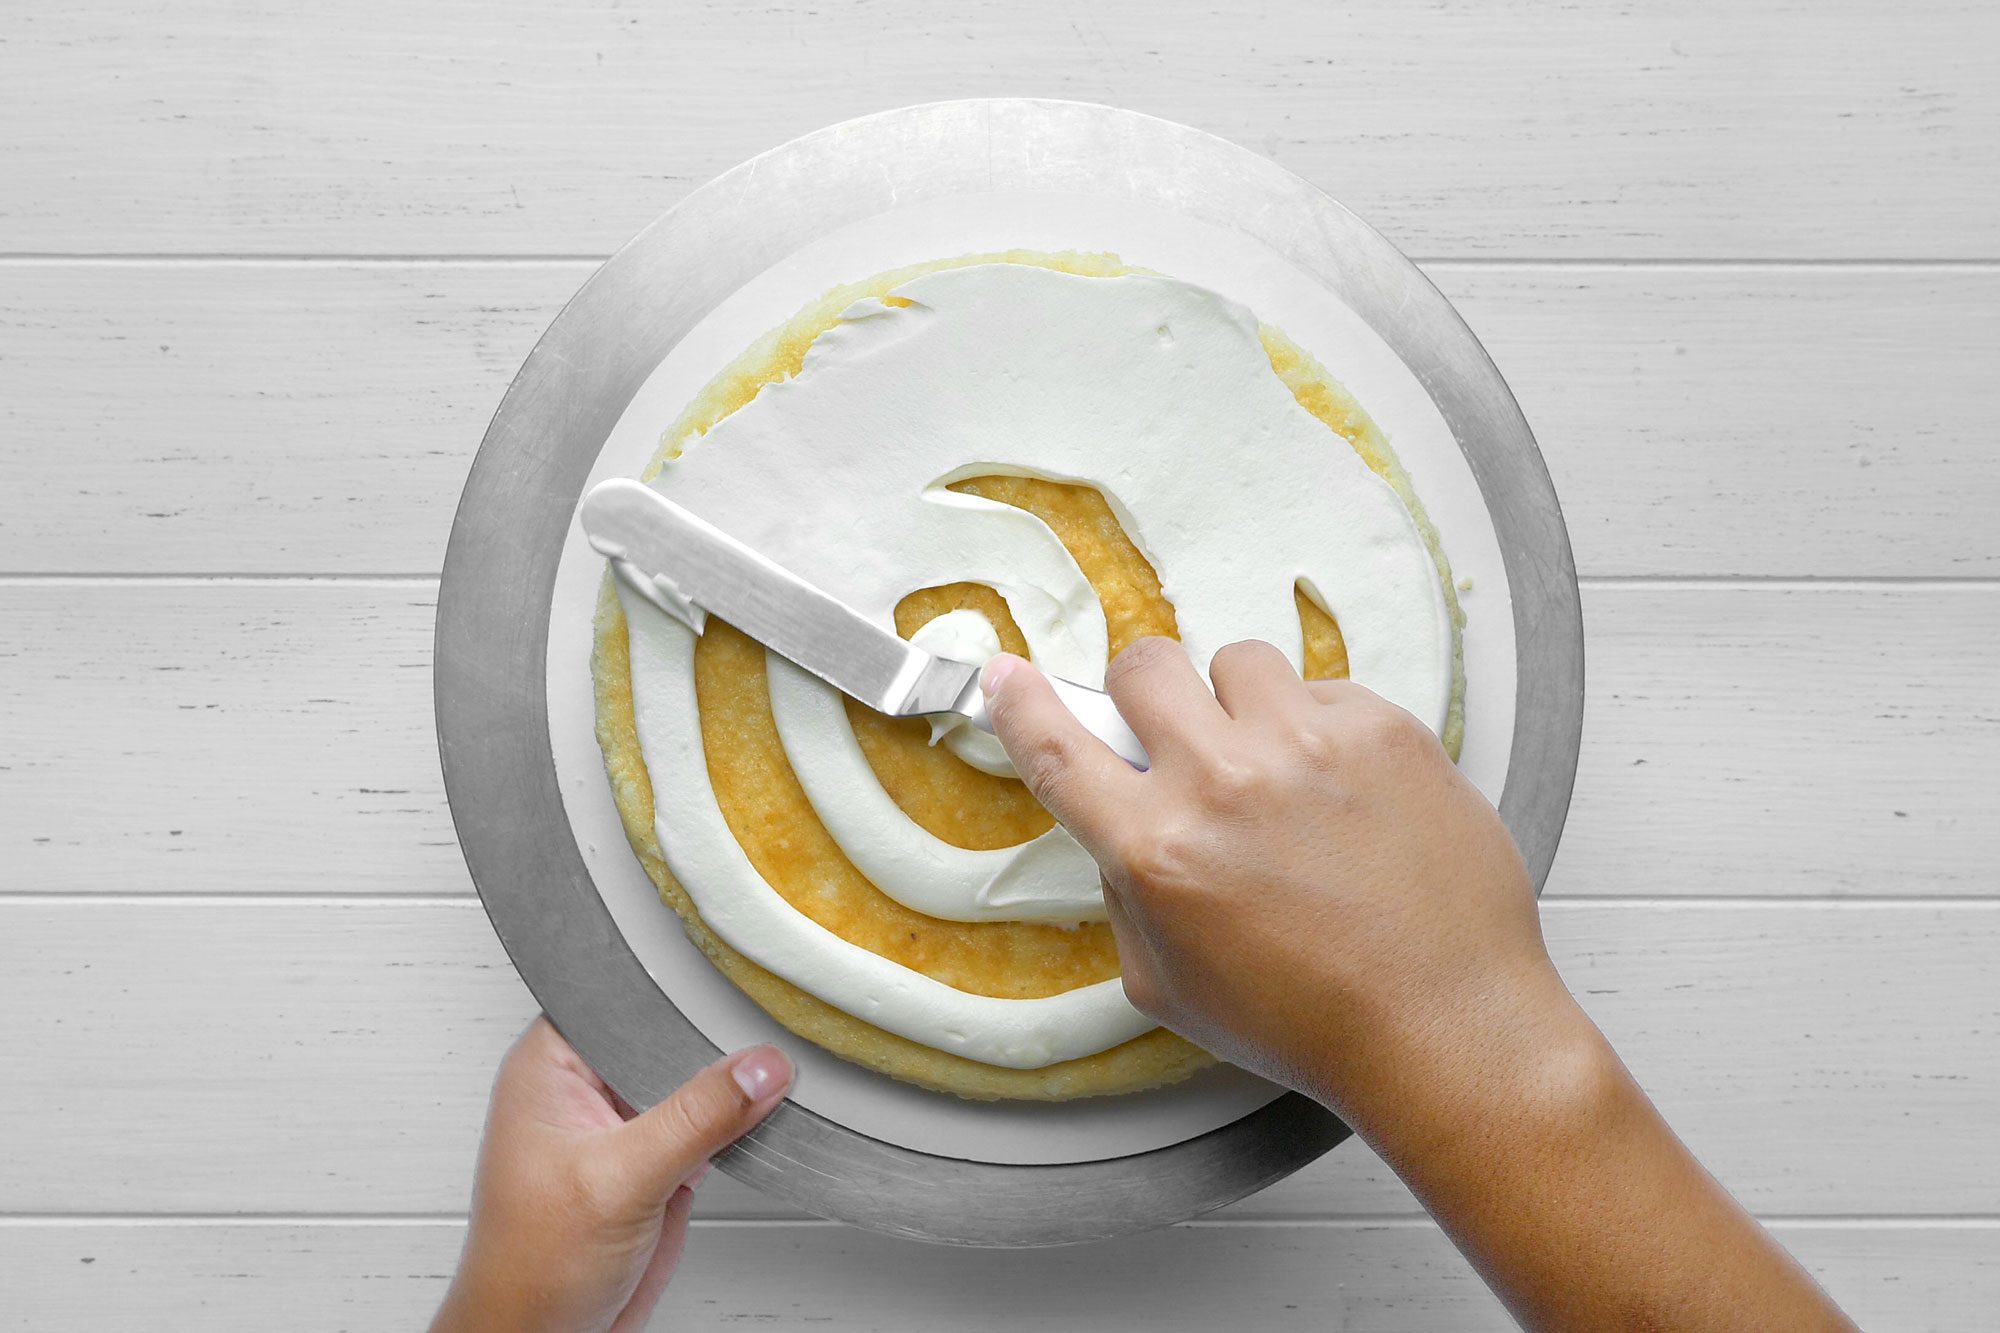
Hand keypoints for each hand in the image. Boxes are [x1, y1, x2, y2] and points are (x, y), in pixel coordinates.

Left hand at [434, 1018, 792, 1332]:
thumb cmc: (529, 1268)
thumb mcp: (619, 1180)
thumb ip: (695, 1119)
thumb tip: (758, 1069)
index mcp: (549, 1066)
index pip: (621, 996)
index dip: (673, 987)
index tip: (732, 987)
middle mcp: (584, 1087)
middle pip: (663, 1033)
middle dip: (711, 1039)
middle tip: (765, 1032)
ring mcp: (622, 1124)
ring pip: (690, 1079)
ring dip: (728, 1085)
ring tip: (770, 1076)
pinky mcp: (654, 1160)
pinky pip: (706, 1123)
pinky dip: (734, 1124)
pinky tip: (758, 1119)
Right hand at [982, 639, 1851, 1330]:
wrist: (1446, 1024)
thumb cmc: (1315, 1021)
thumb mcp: (1172, 986)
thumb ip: (1131, 893)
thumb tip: (1126, 827)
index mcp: (1159, 851)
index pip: (1059, 749)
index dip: (1021, 703)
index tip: (1006, 675)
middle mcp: (1225, 783)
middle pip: (1145, 668)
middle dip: (1147, 696)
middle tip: (1177, 735)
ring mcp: (1308, 744)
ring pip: (1237, 661)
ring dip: (1240, 704)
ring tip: (1276, 766)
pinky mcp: (1384, 728)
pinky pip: (1322, 688)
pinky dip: (1319, 727)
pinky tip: (1342, 789)